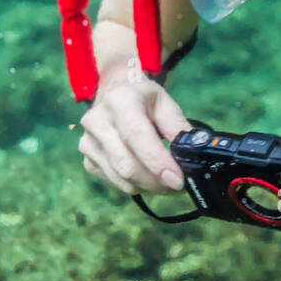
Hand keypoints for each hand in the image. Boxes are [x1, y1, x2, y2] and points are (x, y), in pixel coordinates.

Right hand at [78, 70, 189, 197]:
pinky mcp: (88, 160)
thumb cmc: (144, 99)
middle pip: (127, 165)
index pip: (136, 136)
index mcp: (119, 101)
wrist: (114, 93)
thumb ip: (179, 129)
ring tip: (166, 182)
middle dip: (157, 182)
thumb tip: (193, 157)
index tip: (178, 180)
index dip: (157, 162)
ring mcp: (88, 143)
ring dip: (149, 187)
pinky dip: (136, 186)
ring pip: (122, 179)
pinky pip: (115, 183)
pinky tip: (148, 177)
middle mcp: (97, 122)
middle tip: (179, 185)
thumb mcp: (165, 103)